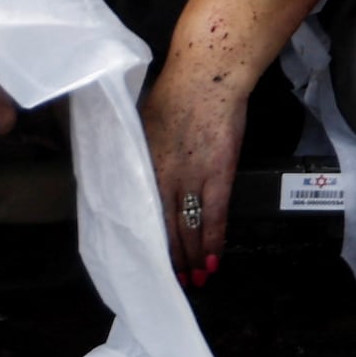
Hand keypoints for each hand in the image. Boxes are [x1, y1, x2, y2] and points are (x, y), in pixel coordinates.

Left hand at [141, 63, 246, 282]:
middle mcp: (161, 177)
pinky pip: (214, 217)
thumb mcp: (145, 123)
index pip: (138, 213)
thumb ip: (141, 152)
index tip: (142, 259)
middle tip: (168, 281)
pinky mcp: (218, 174)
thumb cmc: (176, 91)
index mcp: (140, 164)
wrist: (207, 75)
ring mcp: (191, 178)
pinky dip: (212, 241)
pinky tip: (212, 260)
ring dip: (190, 257)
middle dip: (167, 258)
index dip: (142, 240)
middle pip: (162, 228)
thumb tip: (137, 171)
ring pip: (187, 229)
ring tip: (193, 279)